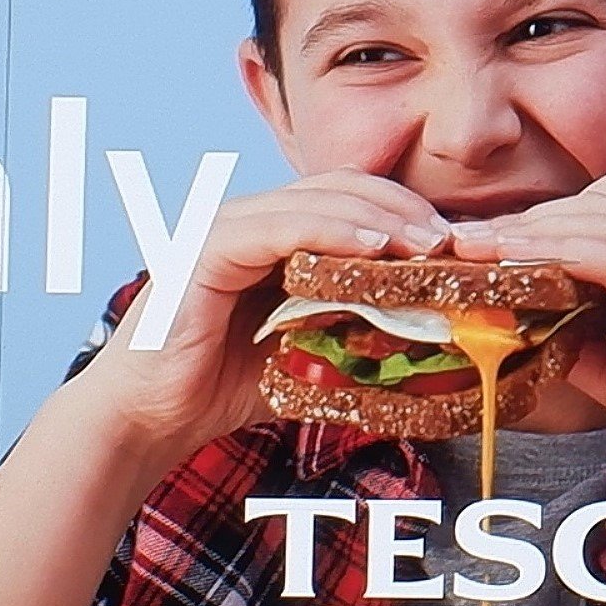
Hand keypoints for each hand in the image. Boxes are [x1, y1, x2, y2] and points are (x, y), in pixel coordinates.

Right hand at [57, 172, 450, 468]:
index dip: (408, 217)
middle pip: (346, 188)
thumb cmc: (222, 387)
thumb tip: (430, 336)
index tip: (457, 250)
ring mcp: (229, 226)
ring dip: (384, 217)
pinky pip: (282, 225)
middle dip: (407, 209)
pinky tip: (376, 249)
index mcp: (277, 236)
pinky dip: (334, 230)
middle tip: (456, 243)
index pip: (354, 203)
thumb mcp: (307, 352)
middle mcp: (254, 219)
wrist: (148, 417)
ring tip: (431, 243)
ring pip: (320, 197)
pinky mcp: (208, 246)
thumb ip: (353, 329)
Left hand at [483, 167, 605, 497]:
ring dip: (531, 233)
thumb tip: (514, 324)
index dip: (545, 219)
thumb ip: (576, 337)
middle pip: (596, 201)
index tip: (485, 244)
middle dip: (526, 221)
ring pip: (600, 220)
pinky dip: (561, 256)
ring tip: (475, 251)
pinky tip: (518, 270)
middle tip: (462, 244)